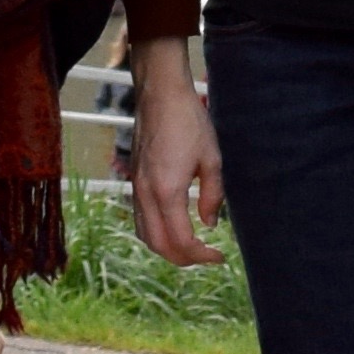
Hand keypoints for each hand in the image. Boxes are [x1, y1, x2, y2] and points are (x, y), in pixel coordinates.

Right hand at [129, 36, 225, 267]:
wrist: (160, 95)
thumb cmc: (189, 122)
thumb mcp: (212, 159)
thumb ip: (212, 195)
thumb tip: (210, 224)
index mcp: (167, 191)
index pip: (181, 240)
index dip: (201, 256)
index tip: (219, 256)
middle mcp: (146, 195)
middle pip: (159, 245)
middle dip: (184, 259)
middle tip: (208, 256)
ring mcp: (136, 188)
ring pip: (145, 236)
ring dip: (167, 249)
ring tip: (192, 247)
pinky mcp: (134, 181)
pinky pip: (139, 219)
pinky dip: (155, 234)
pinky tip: (173, 228)